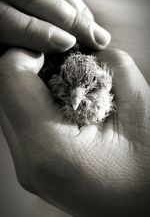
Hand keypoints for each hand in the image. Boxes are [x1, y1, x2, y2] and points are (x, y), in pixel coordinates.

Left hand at [0, 0, 109, 52]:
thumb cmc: (4, 23)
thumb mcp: (3, 38)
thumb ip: (19, 37)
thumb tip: (54, 46)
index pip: (4, 18)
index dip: (38, 33)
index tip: (68, 43)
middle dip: (69, 18)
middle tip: (96, 38)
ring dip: (74, 0)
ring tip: (90, 22)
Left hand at [1, 47, 148, 215]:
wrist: (144, 204)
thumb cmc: (149, 167)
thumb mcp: (139, 106)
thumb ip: (108, 65)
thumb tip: (83, 51)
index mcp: (48, 148)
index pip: (10, 78)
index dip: (28, 50)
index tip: (56, 45)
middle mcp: (28, 162)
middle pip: (6, 91)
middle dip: (31, 65)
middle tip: (63, 59)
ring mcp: (27, 167)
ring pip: (11, 105)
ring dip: (34, 83)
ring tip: (68, 81)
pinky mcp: (33, 164)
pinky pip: (22, 120)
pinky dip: (38, 101)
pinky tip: (65, 101)